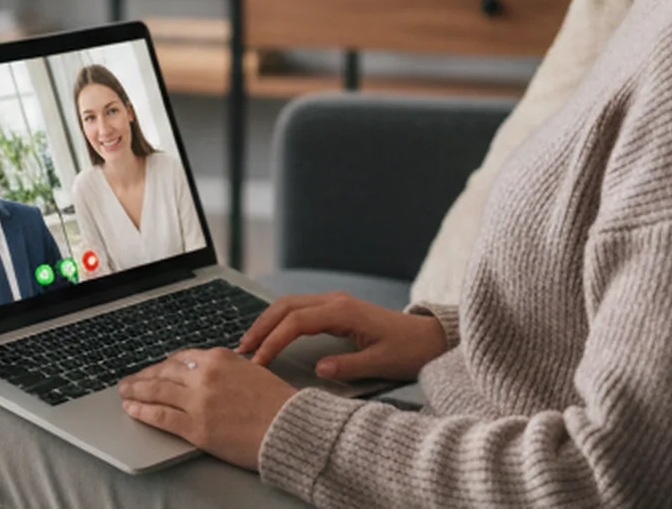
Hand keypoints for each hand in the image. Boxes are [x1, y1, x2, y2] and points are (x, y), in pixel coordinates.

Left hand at [118, 347, 297, 469]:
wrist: (290, 428)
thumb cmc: (279, 404)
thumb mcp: (252, 371)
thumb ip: (226, 369)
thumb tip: (206, 374)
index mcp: (220, 358)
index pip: (181, 358)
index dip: (163, 365)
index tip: (155, 370)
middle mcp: (205, 376)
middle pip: (164, 372)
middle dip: (144, 377)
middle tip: (130, 381)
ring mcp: (198, 402)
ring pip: (157, 392)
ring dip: (136, 392)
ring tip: (124, 393)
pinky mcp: (196, 427)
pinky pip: (160, 416)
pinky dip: (142, 412)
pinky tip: (133, 410)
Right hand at [238, 292, 447, 381]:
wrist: (429, 338)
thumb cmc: (409, 350)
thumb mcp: (381, 363)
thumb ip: (348, 366)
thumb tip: (319, 369)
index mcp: (343, 311)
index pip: (296, 322)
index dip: (274, 341)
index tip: (259, 361)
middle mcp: (335, 301)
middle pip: (285, 307)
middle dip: (261, 327)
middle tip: (242, 350)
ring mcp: (335, 303)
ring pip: (290, 305)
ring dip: (267, 322)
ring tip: (250, 344)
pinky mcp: (336, 309)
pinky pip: (299, 310)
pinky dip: (280, 321)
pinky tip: (271, 335)